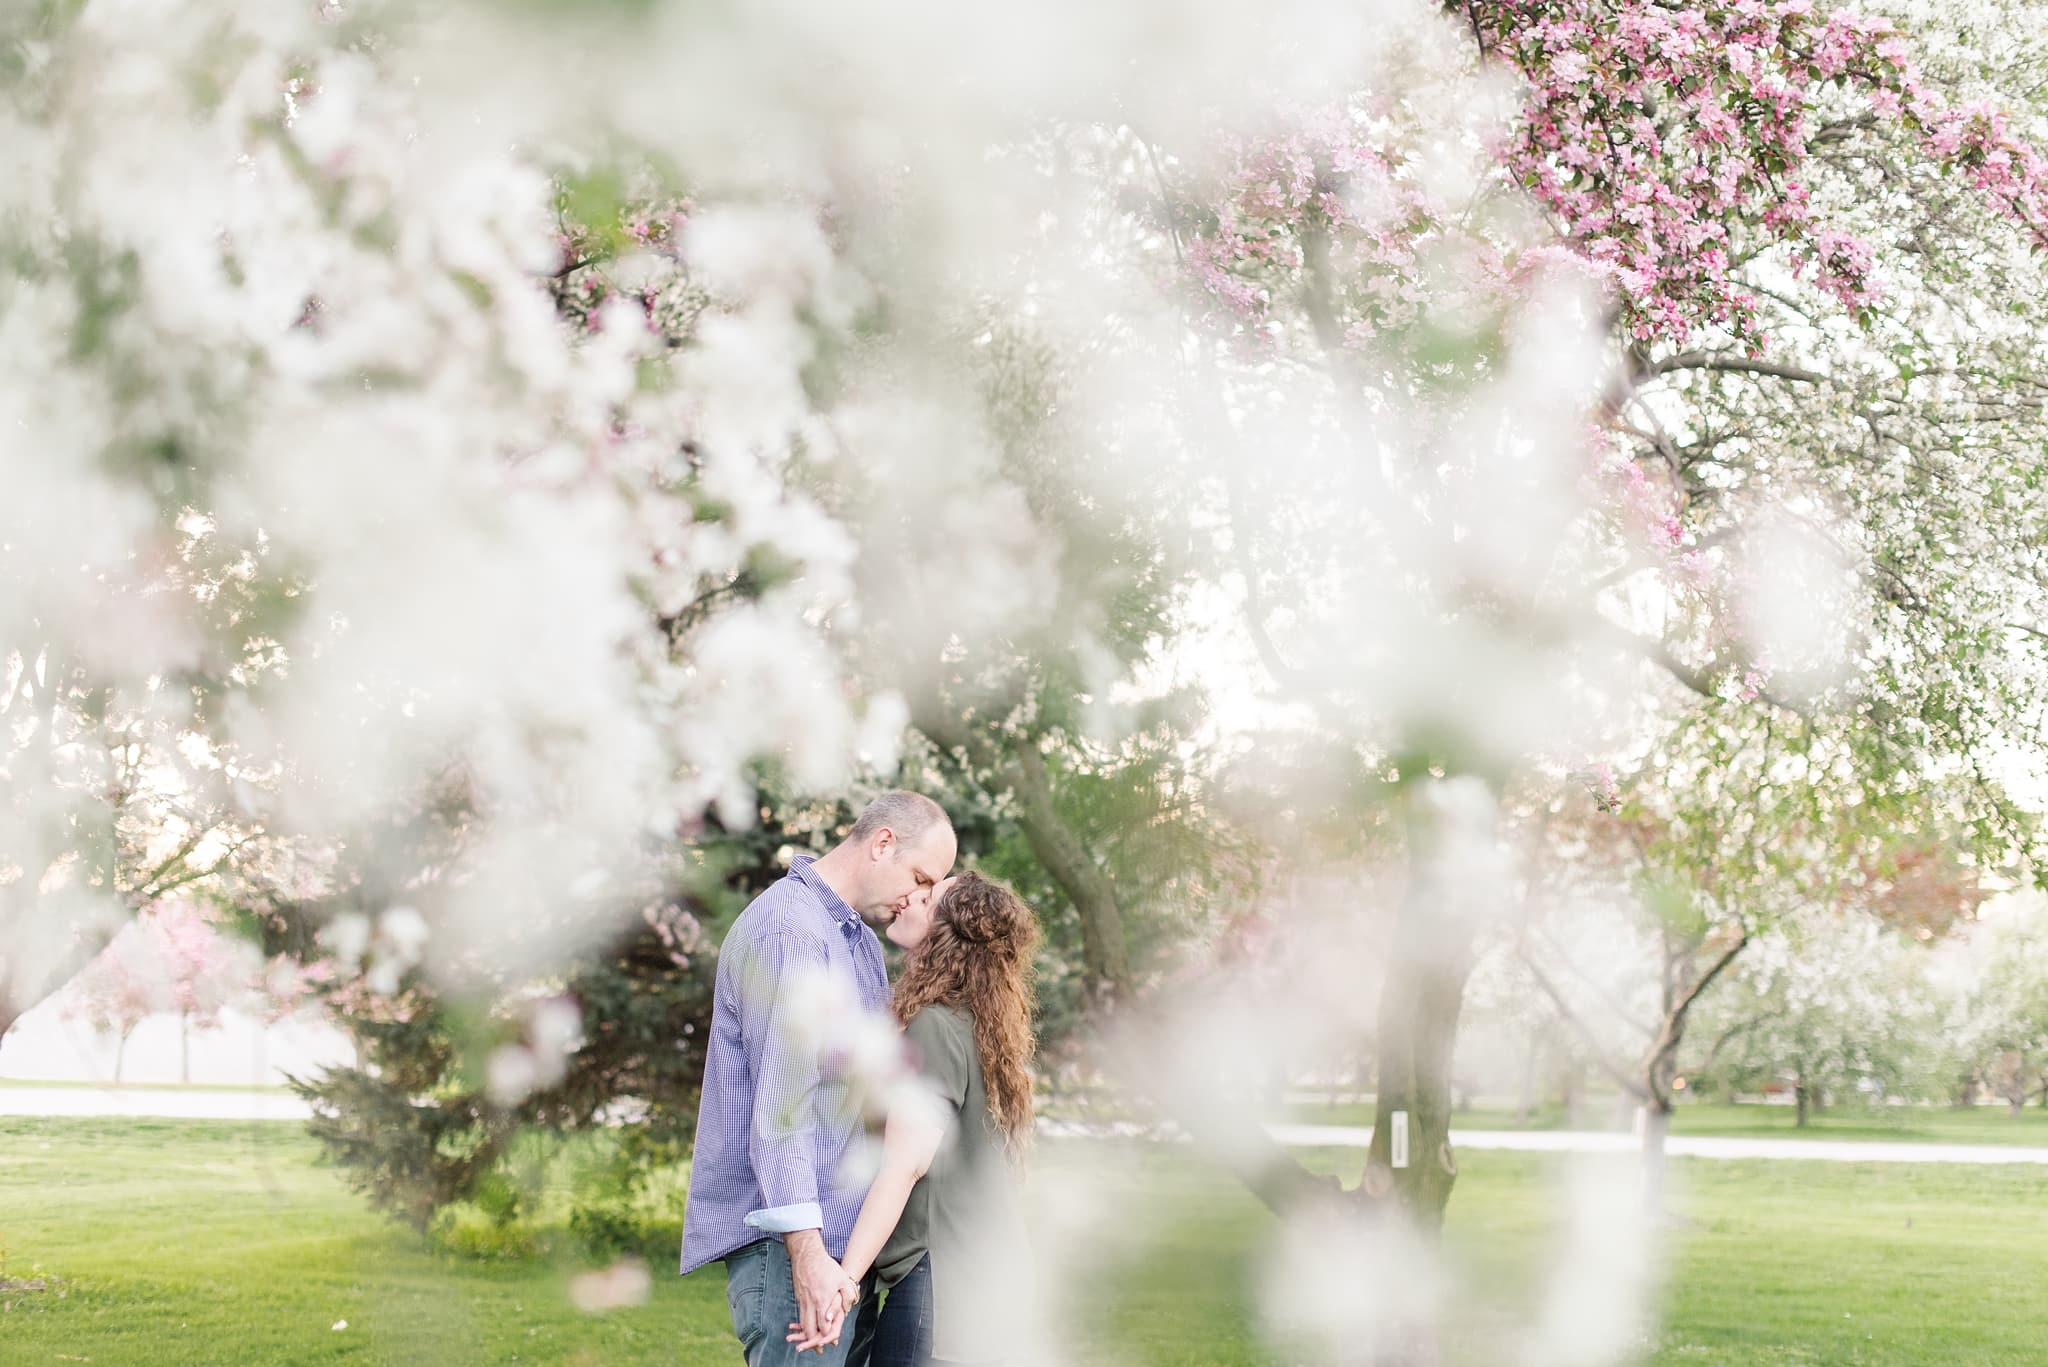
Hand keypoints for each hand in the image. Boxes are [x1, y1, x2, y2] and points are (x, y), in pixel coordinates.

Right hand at [786, 1231, 849, 1350]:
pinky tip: (805, 1327)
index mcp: (822, 1300)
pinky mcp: (798, 1296)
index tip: (831, 1341)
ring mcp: (802, 1300)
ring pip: (803, 1323)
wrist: (807, 1255)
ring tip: (810, 1343)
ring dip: (806, 1335)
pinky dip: (802, 1324)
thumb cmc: (826, 1266)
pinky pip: (800, 1314)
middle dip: (813, 1342)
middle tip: (818, 1350)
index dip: (826, 1335)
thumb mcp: (843, 1279)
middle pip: (809, 1329)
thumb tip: (847, 1309)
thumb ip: (848, 1295)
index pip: (823, 1325)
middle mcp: (810, 1303)